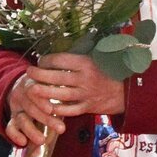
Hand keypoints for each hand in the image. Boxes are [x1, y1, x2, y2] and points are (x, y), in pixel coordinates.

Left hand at [5, 54, 125, 144]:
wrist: (127, 90)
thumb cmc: (109, 71)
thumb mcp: (97, 57)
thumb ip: (80, 54)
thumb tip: (62, 46)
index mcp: (86, 63)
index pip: (61, 60)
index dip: (47, 60)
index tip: (40, 60)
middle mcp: (85, 78)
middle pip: (56, 77)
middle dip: (40, 74)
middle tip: (29, 72)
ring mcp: (86, 94)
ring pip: (60, 94)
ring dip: (43, 92)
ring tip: (31, 89)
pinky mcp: (87, 107)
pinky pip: (69, 110)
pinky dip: (56, 109)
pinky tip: (45, 107)